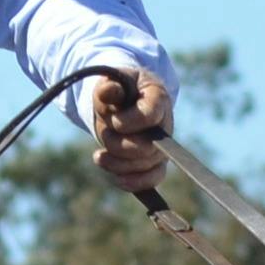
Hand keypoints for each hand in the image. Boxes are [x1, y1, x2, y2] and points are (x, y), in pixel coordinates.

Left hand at [84, 66, 174, 192]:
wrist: (125, 102)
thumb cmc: (119, 89)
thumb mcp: (112, 82)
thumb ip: (109, 87)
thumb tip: (106, 92)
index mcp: (158, 98)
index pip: (150, 116)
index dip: (129, 122)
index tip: (114, 121)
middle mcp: (165, 124)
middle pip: (146, 147)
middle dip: (118, 145)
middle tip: (105, 134)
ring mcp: (162, 145)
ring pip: (144, 165)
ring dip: (117, 164)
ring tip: (99, 156)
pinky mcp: (156, 162)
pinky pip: (153, 179)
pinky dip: (134, 183)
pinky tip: (116, 179)